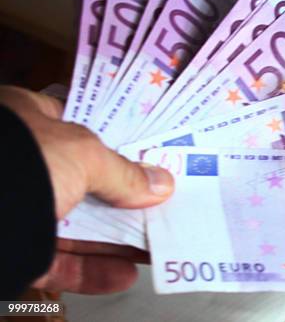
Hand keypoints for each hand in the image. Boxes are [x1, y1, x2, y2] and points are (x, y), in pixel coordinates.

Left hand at [0, 86, 173, 292]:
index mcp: (24, 120)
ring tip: (153, 245)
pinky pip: (55, 260)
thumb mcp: (81, 155)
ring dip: (115, 238)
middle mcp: (18, 162)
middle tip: (159, 206)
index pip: (76, 126)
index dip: (115, 141)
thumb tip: (161, 183)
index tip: (147, 158)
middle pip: (82, 181)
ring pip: (72, 225)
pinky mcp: (10, 248)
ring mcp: (13, 207)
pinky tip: (124, 273)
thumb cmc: (17, 162)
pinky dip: (90, 269)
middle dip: (123, 198)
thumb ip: (123, 171)